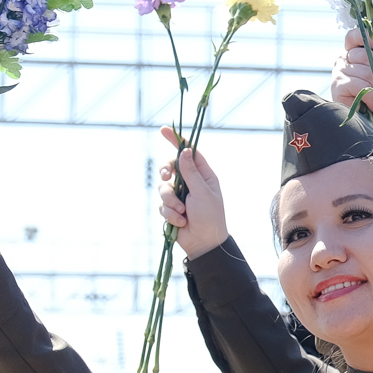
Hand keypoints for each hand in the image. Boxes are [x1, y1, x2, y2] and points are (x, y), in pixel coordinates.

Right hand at [156, 127, 228, 257]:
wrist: (204, 243)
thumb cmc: (210, 217)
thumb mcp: (202, 192)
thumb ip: (191, 173)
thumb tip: (185, 151)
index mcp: (203, 175)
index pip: (189, 153)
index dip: (176, 140)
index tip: (163, 130)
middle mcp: (190, 182)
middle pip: (170, 167)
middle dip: (166, 171)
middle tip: (166, 176)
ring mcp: (179, 195)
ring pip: (163, 188)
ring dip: (171, 202)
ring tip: (182, 213)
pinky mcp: (171, 208)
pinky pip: (162, 205)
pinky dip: (170, 214)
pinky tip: (180, 222)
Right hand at [330, 29, 372, 116]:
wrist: (360, 120)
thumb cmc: (370, 96)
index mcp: (352, 53)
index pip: (354, 36)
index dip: (365, 37)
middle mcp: (342, 59)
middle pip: (365, 55)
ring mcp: (338, 71)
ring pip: (366, 72)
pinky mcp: (337, 86)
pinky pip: (360, 86)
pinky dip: (372, 97)